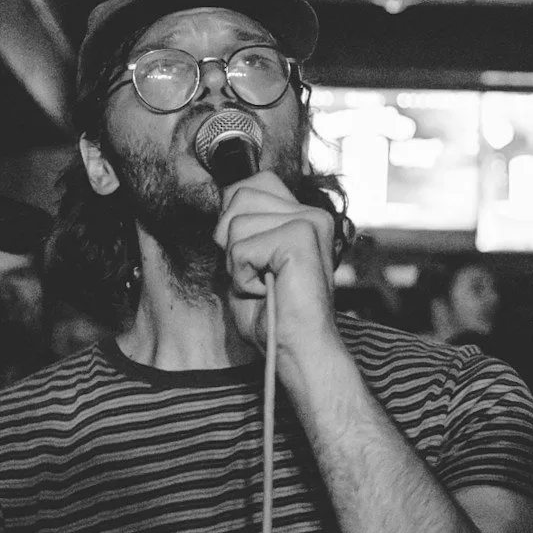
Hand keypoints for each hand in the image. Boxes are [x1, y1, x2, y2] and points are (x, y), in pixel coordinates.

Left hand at [214, 172, 339, 361]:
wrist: (296, 349)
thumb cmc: (270, 314)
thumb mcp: (246, 261)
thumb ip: (238, 227)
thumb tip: (221, 196)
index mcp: (302, 215)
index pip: (251, 183)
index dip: (233, 218)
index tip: (249, 256)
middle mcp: (311, 212)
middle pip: (238, 195)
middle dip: (231, 240)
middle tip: (257, 273)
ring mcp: (309, 222)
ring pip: (235, 223)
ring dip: (237, 262)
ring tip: (263, 283)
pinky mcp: (301, 237)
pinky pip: (241, 247)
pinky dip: (243, 277)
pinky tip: (267, 290)